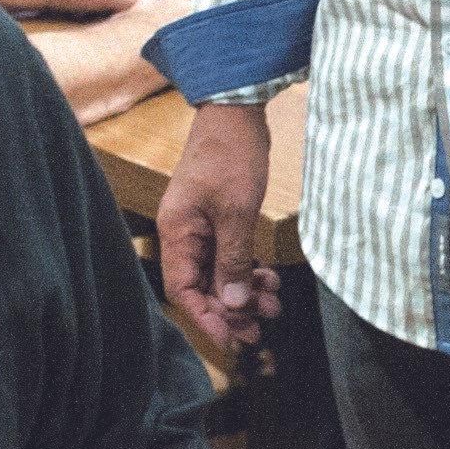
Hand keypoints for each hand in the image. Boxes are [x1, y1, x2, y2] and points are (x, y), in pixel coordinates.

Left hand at [0, 0, 152, 17]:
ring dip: (132, 16)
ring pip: (140, 5)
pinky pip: (128, 9)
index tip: (147, 22)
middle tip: (130, 23)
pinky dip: (123, 18)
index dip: (156, 6)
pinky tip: (112, 23)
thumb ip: (141, 1)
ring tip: (117, 21)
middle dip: (144, 10)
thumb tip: (166, 15)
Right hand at [155, 100, 282, 348]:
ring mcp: (200, 227)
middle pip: (201, 287)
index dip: (206, 318)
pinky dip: (247, 271)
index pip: (182, 290)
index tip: (232, 339)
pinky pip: (229, 257)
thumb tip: (232, 305)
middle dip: (230, 310)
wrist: (237, 110)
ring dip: (243, 293)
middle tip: (260, 329)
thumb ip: (232, 260)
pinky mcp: (218, 219)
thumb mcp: (236, 212)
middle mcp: (183, 234)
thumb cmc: (231, 154)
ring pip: (218, 274)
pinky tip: (268, 279)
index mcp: (177, 233)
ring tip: (272, 304)